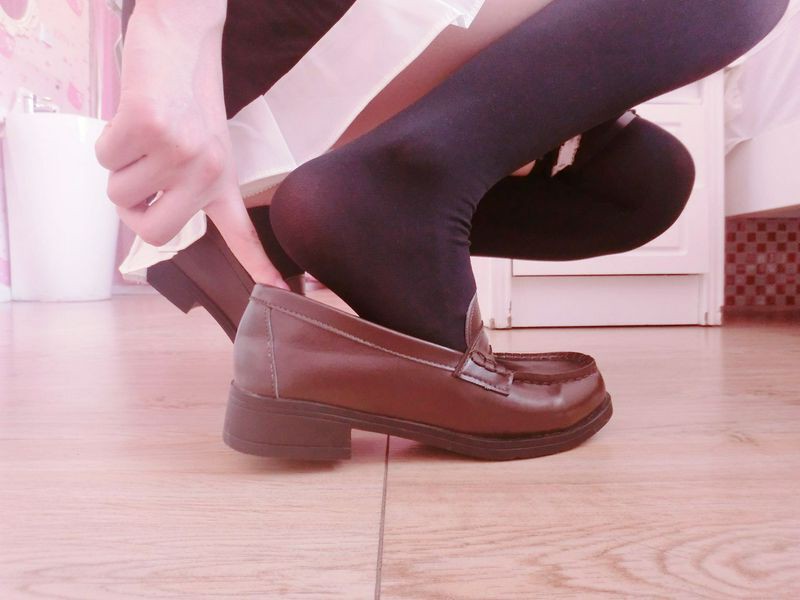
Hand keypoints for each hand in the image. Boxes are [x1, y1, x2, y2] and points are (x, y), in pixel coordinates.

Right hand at [95, 0, 286, 287]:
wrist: (180, 38)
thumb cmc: (185, 96)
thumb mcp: (201, 145)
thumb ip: (183, 186)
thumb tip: (147, 220)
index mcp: (222, 179)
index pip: (241, 233)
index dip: (258, 267)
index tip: (282, 295)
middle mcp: (206, 171)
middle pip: (154, 232)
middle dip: (133, 210)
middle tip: (141, 175)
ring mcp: (180, 150)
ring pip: (120, 192)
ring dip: (119, 164)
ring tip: (145, 132)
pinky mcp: (149, 126)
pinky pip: (105, 157)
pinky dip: (108, 138)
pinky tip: (134, 114)